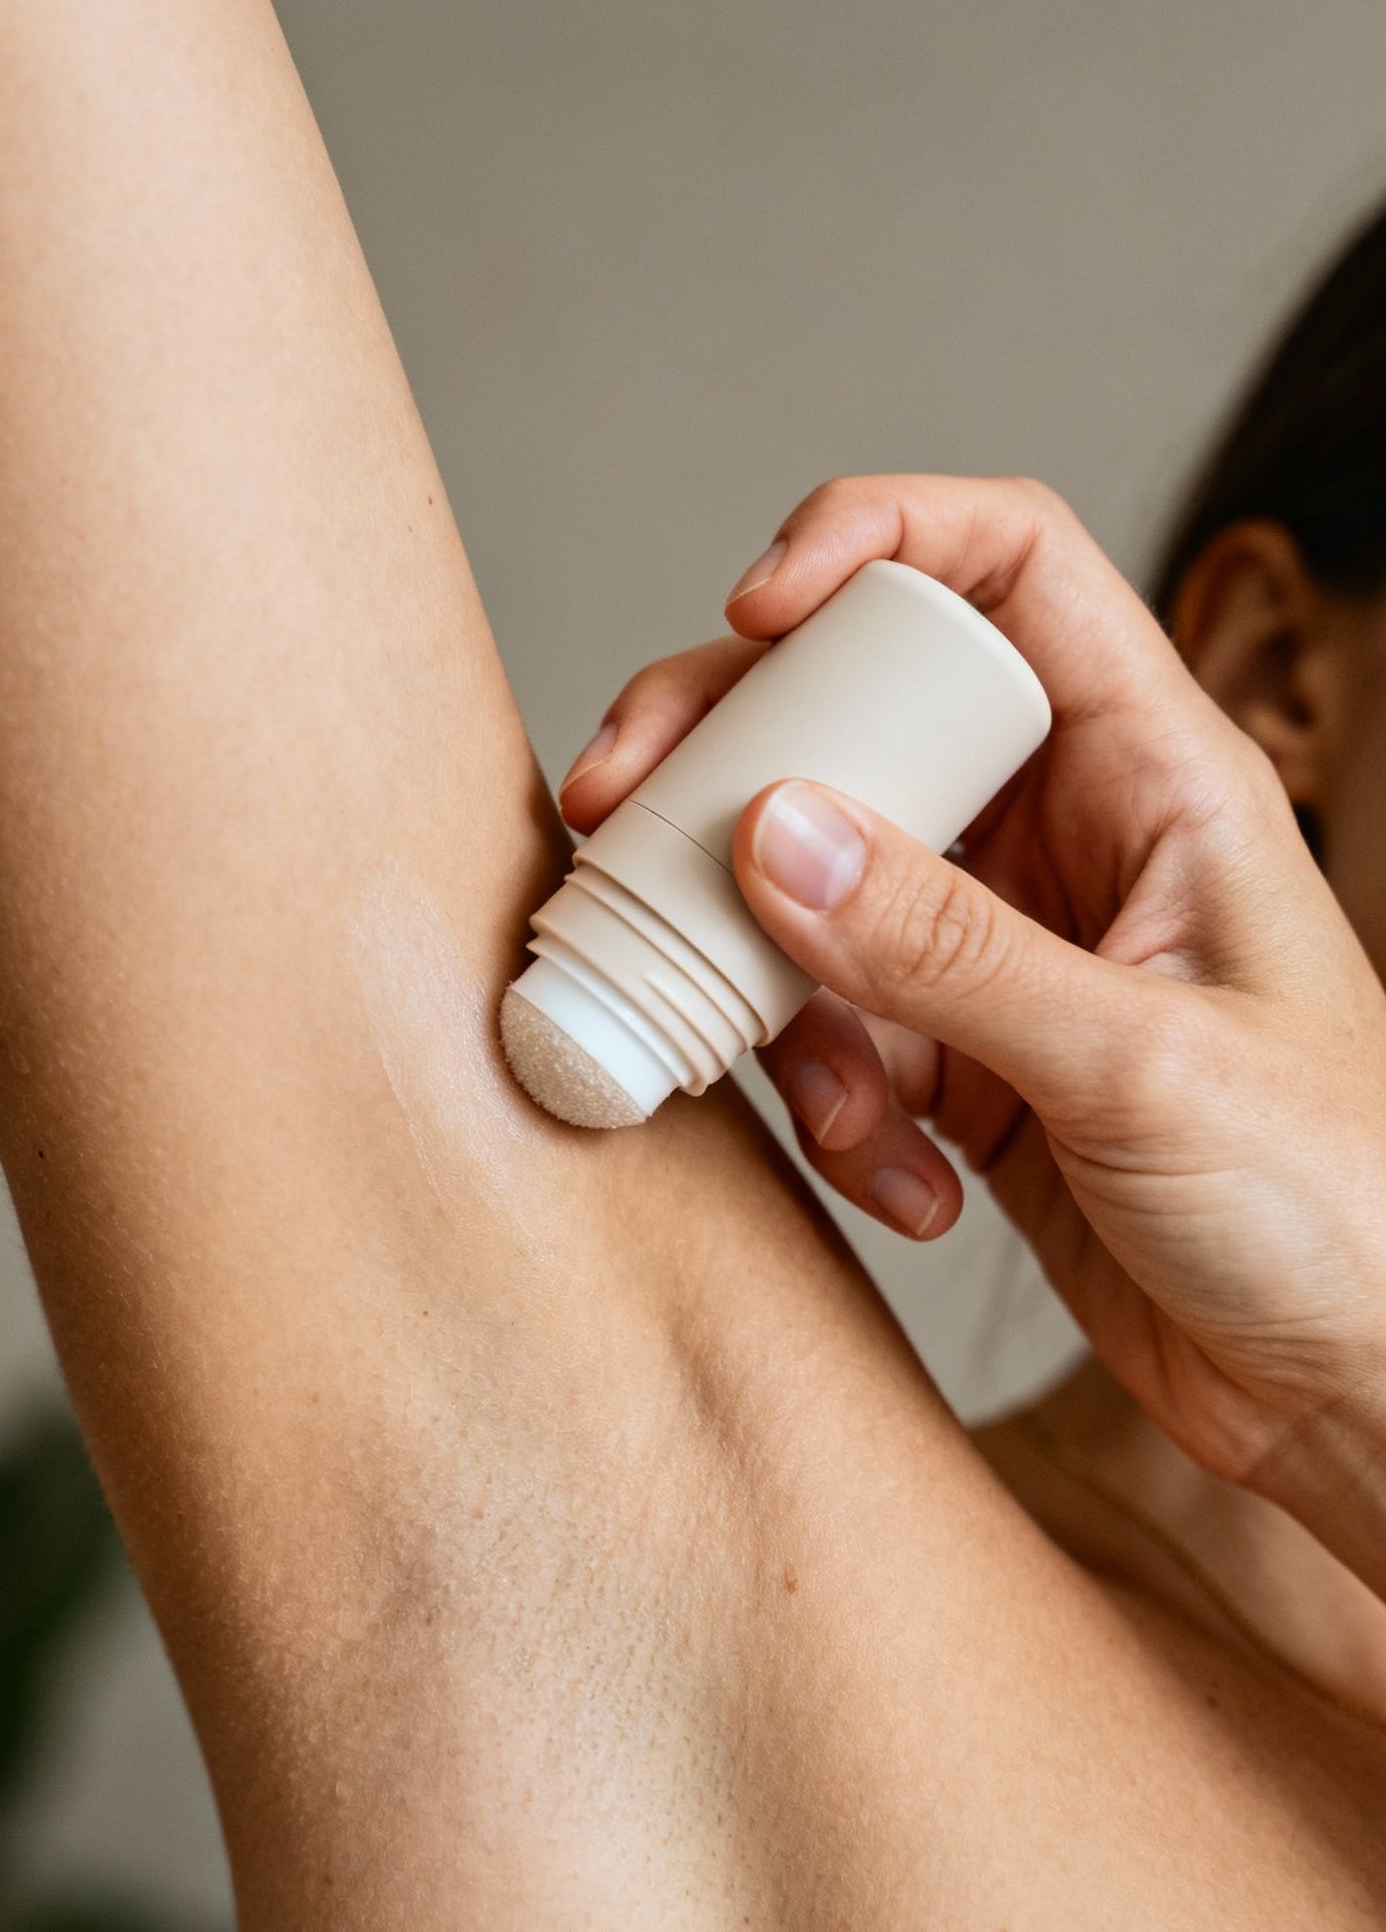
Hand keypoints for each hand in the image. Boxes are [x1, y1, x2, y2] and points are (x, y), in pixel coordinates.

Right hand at [562, 474, 1385, 1556]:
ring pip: (823, 899)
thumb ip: (949, 952)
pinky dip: (841, 1114)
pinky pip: (843, 1038)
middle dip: (734, 770)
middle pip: (866, 719)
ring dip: (788, 1003)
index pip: (1009, 567)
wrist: (1353, 1386)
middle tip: (619, 825)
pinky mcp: (972, 1067)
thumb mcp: (1140, 1064)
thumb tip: (772, 832)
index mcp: (1159, 773)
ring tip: (846, 1118)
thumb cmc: (1338, 1207)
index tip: (754, 614)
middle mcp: (1073, 839)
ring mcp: (1012, 954)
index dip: (874, 544)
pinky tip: (909, 1193)